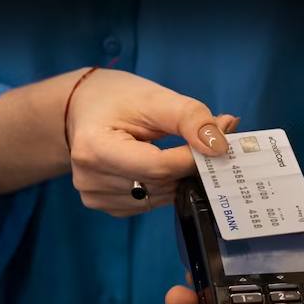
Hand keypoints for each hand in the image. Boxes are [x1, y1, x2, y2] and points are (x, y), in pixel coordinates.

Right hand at [66, 69, 237, 216]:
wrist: (83, 108)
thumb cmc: (116, 98)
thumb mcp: (154, 97)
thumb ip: (190, 119)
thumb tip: (220, 147)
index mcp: (94, 148)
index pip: (158, 167)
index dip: (192, 159)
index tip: (220, 145)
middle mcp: (89, 179)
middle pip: (159, 184)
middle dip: (190, 167)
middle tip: (208, 145)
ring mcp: (94, 196)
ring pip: (158, 197)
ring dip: (179, 179)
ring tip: (182, 153)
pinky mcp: (104, 205)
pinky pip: (148, 203)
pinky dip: (164, 187)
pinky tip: (162, 167)